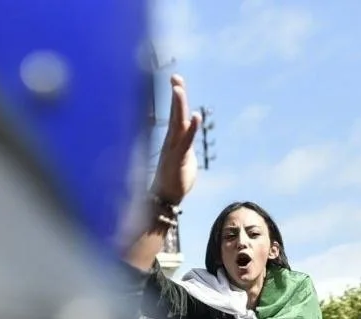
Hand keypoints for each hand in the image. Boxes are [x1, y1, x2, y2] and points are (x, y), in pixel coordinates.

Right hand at [151, 74, 200, 205]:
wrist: (164, 198)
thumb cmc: (175, 178)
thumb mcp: (183, 156)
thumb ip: (186, 142)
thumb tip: (188, 134)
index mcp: (173, 139)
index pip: (176, 114)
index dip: (177, 97)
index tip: (176, 80)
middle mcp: (171, 141)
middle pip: (174, 114)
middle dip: (175, 95)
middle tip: (175, 78)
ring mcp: (173, 149)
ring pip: (176, 123)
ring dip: (178, 106)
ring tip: (178, 89)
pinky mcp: (177, 159)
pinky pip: (185, 141)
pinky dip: (191, 129)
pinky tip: (195, 116)